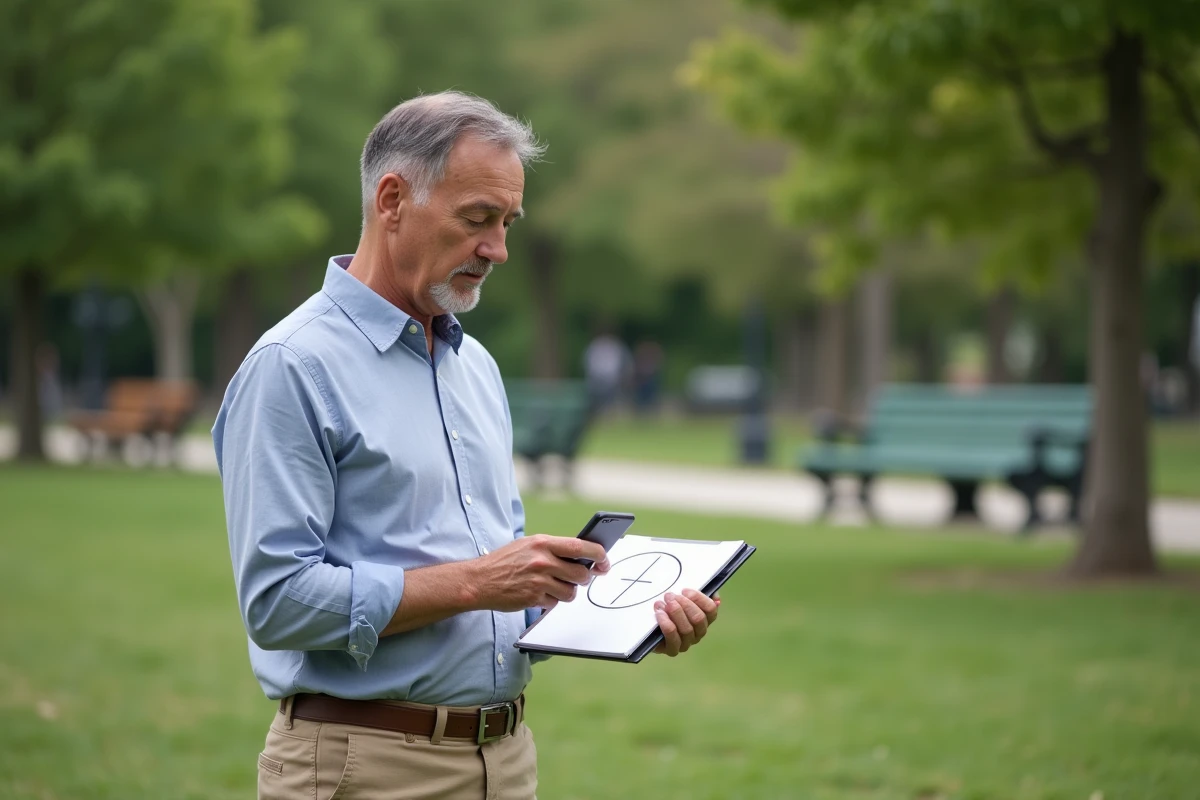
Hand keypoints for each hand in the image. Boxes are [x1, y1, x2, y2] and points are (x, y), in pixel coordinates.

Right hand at [471, 535, 610, 611]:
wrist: (478, 580)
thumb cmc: (505, 561)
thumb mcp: (528, 545)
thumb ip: (553, 549)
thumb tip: (581, 556)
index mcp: (543, 543)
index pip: (580, 547)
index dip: (598, 554)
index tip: (604, 560)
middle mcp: (542, 561)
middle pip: (581, 574)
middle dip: (582, 578)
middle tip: (576, 578)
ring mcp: (538, 581)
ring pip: (571, 592)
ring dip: (566, 592)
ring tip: (552, 586)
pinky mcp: (533, 598)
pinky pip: (555, 603)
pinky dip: (550, 601)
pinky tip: (536, 593)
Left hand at [653, 590, 719, 656]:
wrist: (649, 625)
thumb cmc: (668, 606)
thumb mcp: (682, 596)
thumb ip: (698, 592)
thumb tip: (716, 598)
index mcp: (705, 618)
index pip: (711, 609)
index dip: (699, 598)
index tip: (684, 590)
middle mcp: (699, 633)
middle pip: (698, 619)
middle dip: (684, 605)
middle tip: (670, 596)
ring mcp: (687, 643)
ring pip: (687, 629)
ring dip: (674, 613)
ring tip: (663, 603)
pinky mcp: (673, 650)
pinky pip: (673, 639)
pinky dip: (666, 624)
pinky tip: (659, 614)